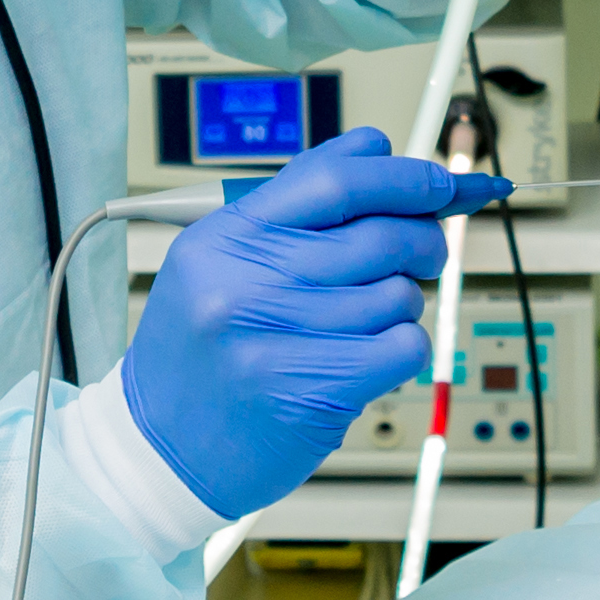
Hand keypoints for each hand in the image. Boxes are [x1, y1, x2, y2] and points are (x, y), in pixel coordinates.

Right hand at [122, 130, 512, 517]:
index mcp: (225, 238)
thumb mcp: (220, 261)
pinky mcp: (311, 392)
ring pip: (399, 295)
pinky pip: (403, 347)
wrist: (161, 449)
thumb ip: (294, 204)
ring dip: (403, 305)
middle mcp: (246, 283)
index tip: (437, 184)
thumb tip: (374, 150)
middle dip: (423, 240)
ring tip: (365, 320)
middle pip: (381, 236)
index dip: (402, 176)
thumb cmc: (199, 353)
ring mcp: (277, 340)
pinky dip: (404, 348)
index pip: (334, 179)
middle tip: (424, 252)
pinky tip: (371, 355)